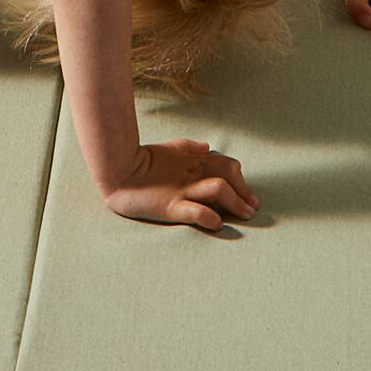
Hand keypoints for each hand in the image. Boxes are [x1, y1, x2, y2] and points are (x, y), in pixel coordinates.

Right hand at [103, 139, 258, 232]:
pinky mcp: (170, 206)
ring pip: (218, 189)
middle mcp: (191, 174)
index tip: (250, 196)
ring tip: (245, 215)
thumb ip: (189, 147)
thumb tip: (208, 146)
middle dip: (245, 192)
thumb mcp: (169, 148)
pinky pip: (195, 211)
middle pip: (228, 176)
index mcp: (192, 161)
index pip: (227, 166)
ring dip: (236, 202)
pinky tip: (217, 223)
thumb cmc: (142, 159)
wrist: (117, 170)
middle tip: (253, 209)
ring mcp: (182, 190)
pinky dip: (210, 217)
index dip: (242, 181)